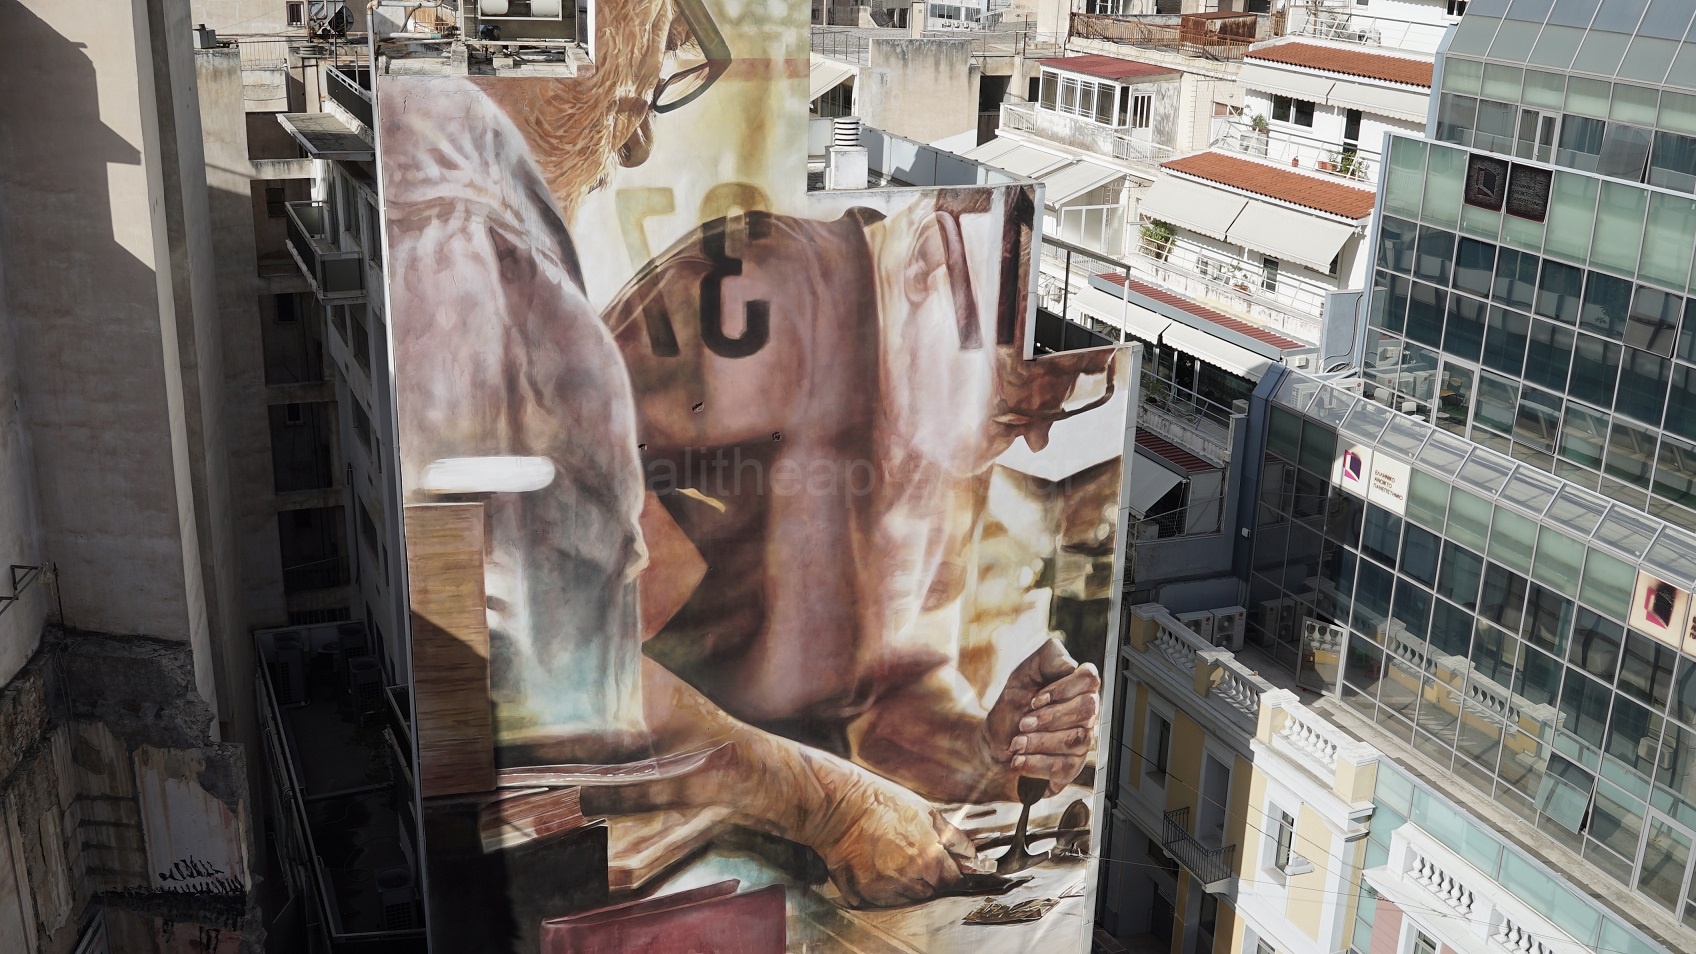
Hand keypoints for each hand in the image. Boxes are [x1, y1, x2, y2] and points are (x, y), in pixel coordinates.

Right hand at [810, 768, 981, 907]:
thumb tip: (972, 856)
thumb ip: (953, 838)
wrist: (838, 806)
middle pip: (930, 890)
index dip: (950, 871)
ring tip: (890, 856)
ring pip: (907, 897)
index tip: (945, 865)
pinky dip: (882, 887)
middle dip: (927, 876)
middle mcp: (908, 879)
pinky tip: (874, 864)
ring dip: (905, 884)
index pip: (952, 880)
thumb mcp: (926, 811)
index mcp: (928, 858)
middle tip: (911, 853)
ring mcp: (885, 889)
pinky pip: (883, 899)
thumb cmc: (882, 803)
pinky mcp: (864, 894)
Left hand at [984, 637, 1100, 796]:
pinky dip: (1036, 763)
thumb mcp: (1022, 674)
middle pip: (1087, 710)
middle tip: (1022, 723)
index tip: (1035, 700)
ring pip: (1076, 740)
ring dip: (1039, 742)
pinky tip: (1019, 760)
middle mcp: (1086, 713)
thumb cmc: (1013, 704)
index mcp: (1077, 687)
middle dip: (1049, 718)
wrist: (994, 740)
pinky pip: (1065, 767)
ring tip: (1016, 743)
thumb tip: (1071, 664)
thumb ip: (1047, 657)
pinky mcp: (1072, 766)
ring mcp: (1082, 740)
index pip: (1089, 678)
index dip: (1063, 689)